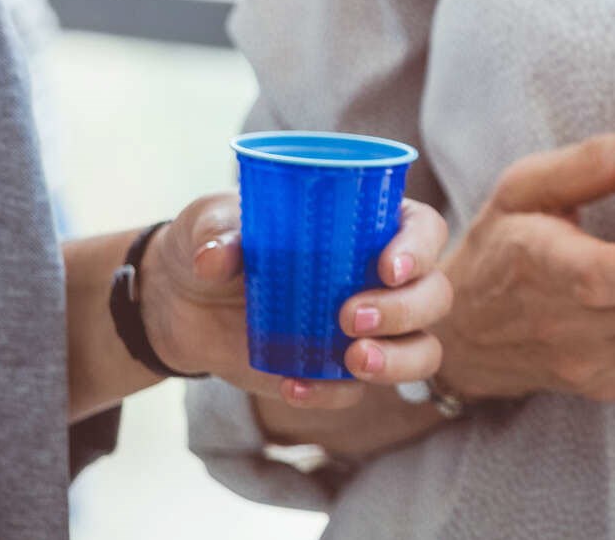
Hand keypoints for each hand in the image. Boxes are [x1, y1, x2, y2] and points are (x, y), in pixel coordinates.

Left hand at [140, 192, 453, 408]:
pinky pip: (355, 390)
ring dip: (399, 360)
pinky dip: (331, 393)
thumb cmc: (215, 239)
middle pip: (434, 294)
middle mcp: (381, 277)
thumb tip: (215, 258)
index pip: (426, 230)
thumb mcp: (211, 223)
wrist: (181, 300)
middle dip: (406, 311)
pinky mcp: (336, 370)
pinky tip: (292, 386)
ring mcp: (365, 329)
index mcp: (370, 224)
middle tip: (351, 316)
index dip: (420, 249)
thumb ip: (219, 234)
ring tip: (354, 361)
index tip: (387, 268)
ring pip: (421, 350)